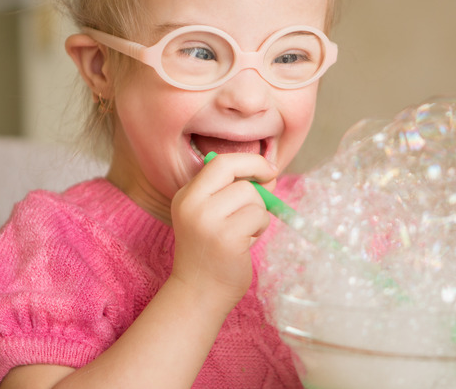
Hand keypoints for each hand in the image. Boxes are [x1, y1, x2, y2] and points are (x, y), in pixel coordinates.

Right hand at [170, 153, 277, 309]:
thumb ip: (235, 191)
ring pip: (253, 197)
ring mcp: (207, 221)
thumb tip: (269, 173)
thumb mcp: (213, 215)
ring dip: (259, 214)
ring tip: (245, 232)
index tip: (268, 170)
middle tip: (259, 207)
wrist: (198, 293)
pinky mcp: (226, 238)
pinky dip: (260, 228)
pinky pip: (258, 217)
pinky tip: (247, 243)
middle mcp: (192, 204)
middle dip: (257, 190)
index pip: (220, 162)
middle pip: (239, 176)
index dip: (249, 161)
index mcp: (186, 195)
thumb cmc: (212, 252)